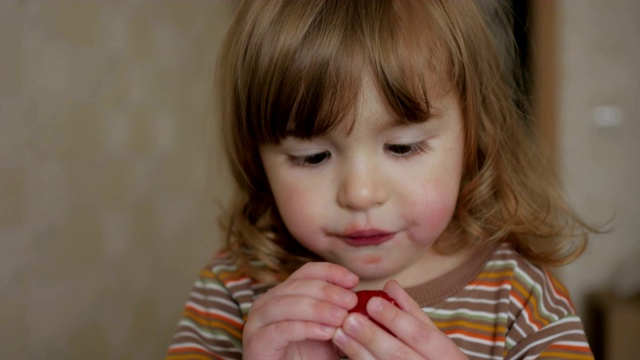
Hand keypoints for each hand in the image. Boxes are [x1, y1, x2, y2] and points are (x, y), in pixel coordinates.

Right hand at [242, 262, 358, 359]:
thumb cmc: (310, 356)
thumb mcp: (328, 329)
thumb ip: (339, 311)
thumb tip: (359, 294)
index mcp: (284, 293)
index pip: (307, 272)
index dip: (331, 272)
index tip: (354, 280)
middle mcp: (268, 302)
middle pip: (298, 285)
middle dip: (328, 291)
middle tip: (351, 301)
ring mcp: (258, 321)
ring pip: (287, 304)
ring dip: (317, 308)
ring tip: (341, 317)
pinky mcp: (257, 342)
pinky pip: (281, 330)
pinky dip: (305, 328)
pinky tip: (326, 332)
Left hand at [332, 280, 467, 358]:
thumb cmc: (435, 357)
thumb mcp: (432, 335)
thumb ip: (411, 311)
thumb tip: (390, 285)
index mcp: (445, 355)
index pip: (420, 335)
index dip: (396, 319)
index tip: (372, 303)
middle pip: (399, 355)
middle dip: (372, 336)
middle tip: (349, 319)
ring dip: (358, 351)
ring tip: (339, 333)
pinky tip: (343, 350)